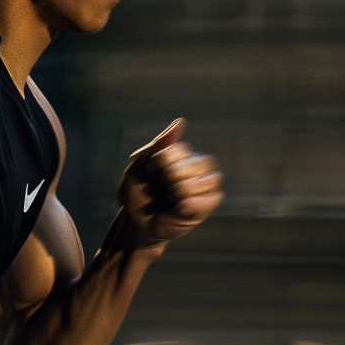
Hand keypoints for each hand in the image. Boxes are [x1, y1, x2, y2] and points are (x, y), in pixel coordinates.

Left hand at [118, 119, 223, 246]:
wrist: (133, 223)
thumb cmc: (135, 193)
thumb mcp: (139, 166)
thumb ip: (159, 144)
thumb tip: (181, 121)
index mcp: (180, 155)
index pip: (181, 149)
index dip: (160, 162)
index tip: (147, 175)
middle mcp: (196, 168)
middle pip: (202, 161)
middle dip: (174, 176)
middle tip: (160, 188)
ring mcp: (203, 188)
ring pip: (211, 179)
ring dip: (183, 190)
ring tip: (169, 198)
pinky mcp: (205, 208)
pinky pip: (210, 200)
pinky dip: (189, 205)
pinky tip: (175, 208)